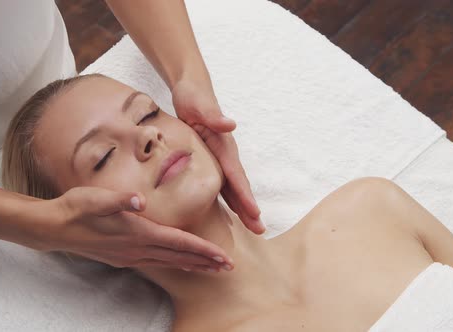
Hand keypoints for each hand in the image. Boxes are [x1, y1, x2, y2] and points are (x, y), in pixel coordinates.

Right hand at [26, 186, 232, 271]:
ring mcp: (129, 256)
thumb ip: (120, 199)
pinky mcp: (122, 257)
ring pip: (169, 263)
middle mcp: (136, 249)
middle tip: (229, 268)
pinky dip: (174, 264)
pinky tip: (178, 264)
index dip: (203, 251)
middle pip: (179, 257)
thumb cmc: (77, 208)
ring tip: (211, 269)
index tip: (223, 257)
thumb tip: (139, 199)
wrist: (54, 228)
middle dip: (205, 263)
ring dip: (192, 265)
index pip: (178, 243)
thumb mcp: (97, 198)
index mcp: (137, 233)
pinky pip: (156, 263)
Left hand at [171, 79, 263, 233]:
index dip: (245, 195)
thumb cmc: (194, 97)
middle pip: (240, 185)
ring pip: (234, 187)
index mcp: (224, 145)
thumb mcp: (200, 104)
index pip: (236, 174)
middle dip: (250, 208)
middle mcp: (226, 153)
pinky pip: (222, 182)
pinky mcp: (213, 158)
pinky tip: (231, 211)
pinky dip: (230, 198)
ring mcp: (221, 157)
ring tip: (253, 226)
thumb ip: (214, 115)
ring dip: (243, 206)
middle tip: (260, 230)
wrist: (192, 88)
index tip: (254, 213)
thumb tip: (230, 124)